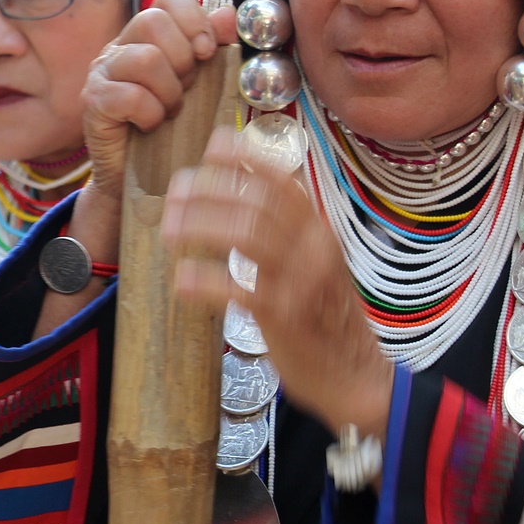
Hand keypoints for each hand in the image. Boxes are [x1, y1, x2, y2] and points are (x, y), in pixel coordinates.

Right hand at [74, 0, 236, 210]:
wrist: (143, 177)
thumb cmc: (173, 128)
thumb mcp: (200, 84)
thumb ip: (212, 47)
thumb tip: (228, 16)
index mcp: (147, 36)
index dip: (194, 20)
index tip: (207, 53)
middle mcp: (120, 47)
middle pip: (153, 21)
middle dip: (182, 59)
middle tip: (184, 89)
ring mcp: (102, 73)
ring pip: (146, 58)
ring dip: (169, 91)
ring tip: (169, 110)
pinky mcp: (93, 102)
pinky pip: (130, 96)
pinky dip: (150, 114)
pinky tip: (150, 125)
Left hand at [163, 128, 393, 439]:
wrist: (355, 376)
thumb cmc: (324, 319)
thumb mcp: (314, 265)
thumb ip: (285, 233)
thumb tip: (241, 197)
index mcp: (320, 232)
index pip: (281, 181)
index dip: (245, 159)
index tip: (211, 147)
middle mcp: (315, 249)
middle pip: (256, 202)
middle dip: (207, 192)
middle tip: (173, 196)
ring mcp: (302, 282)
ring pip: (247, 234)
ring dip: (200, 227)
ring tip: (169, 233)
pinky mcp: (285, 317)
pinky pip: (240, 289)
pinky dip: (205, 282)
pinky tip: (181, 281)